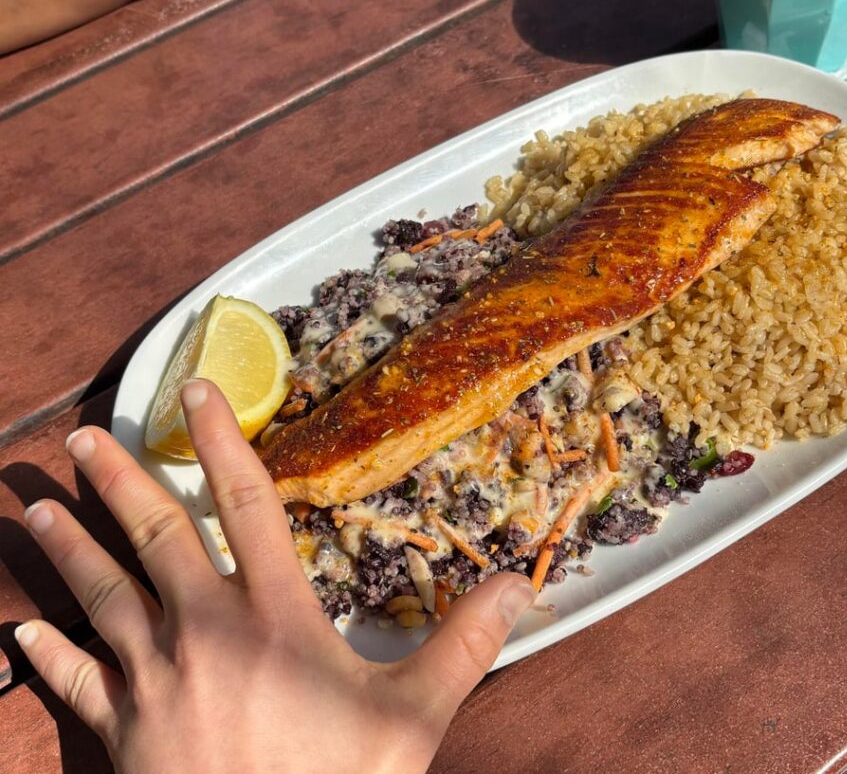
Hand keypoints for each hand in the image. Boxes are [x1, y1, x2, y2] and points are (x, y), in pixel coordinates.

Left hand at [15, 379, 535, 772]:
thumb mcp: (414, 718)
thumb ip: (463, 645)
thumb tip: (518, 584)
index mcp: (275, 618)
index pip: (246, 507)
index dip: (221, 443)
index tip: (194, 393)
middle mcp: (205, 633)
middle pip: (155, 536)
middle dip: (119, 481)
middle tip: (82, 436)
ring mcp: (154, 681)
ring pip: (101, 596)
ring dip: (69, 550)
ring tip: (38, 511)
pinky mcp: (122, 732)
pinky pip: (75, 684)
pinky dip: (46, 656)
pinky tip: (20, 636)